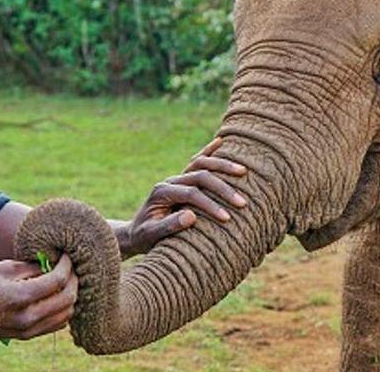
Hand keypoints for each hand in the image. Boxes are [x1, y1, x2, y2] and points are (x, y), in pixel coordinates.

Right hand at [0, 255, 77, 340]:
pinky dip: (61, 311)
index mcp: (20, 297)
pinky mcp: (24, 337)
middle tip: (71, 268)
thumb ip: (30, 268)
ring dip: (70, 297)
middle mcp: (27, 318)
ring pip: (65, 316)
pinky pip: (54, 326)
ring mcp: (27, 331)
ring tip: (65, 281)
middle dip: (73, 281)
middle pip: (67, 300)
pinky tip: (55, 297)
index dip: (67, 266)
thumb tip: (51, 264)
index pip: (57, 281)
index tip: (68, 255)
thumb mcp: (1, 269)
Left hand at [119, 137, 246, 257]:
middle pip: (199, 175)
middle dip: (222, 188)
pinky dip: (209, 151)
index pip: (191, 193)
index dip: (209, 204)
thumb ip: (169, 226)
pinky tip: (221, 142)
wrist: (136, 232)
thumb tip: (191, 216)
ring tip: (243, 171)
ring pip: (201, 164)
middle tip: (242, 202)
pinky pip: (197, 161)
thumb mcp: (151, 235)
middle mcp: (170, 181)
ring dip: (222, 166)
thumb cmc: (144, 237)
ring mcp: (177, 178)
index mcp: (162, 192)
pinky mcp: (183, 180)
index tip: (226, 217)